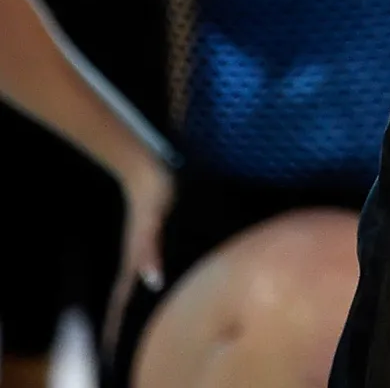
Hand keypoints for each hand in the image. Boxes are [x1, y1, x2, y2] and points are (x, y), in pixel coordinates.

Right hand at [107, 146, 174, 347]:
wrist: (149, 168)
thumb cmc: (156, 194)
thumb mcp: (154, 221)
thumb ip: (150, 249)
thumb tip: (152, 280)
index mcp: (135, 259)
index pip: (121, 297)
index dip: (115, 321)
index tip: (108, 346)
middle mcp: (135, 257)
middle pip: (123, 295)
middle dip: (118, 318)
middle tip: (113, 344)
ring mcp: (140, 247)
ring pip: (131, 282)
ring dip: (126, 302)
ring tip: (127, 323)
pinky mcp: (148, 238)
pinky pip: (141, 269)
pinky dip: (139, 283)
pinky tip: (147, 286)